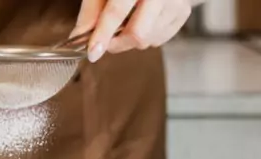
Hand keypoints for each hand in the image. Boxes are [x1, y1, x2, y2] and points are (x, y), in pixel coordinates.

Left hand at [71, 0, 191, 62]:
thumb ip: (90, 13)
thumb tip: (77, 38)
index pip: (118, 11)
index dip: (103, 34)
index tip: (93, 53)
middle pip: (138, 34)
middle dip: (116, 43)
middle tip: (105, 40)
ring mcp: (176, 2)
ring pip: (148, 40)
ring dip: (129, 41)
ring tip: (125, 23)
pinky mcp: (183, 12)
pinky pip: (159, 40)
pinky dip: (145, 38)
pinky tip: (141, 22)